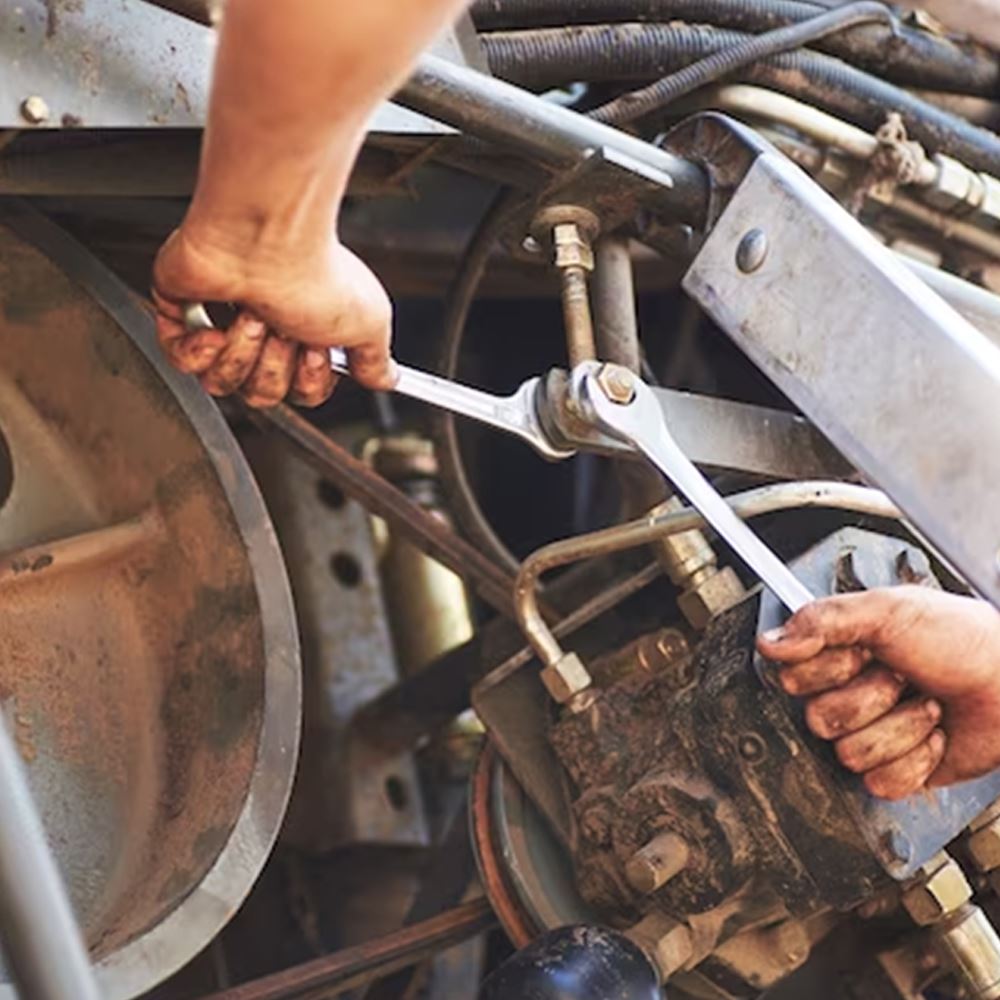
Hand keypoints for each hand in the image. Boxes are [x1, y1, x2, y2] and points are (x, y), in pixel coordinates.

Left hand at [152, 223, 394, 407]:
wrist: (264, 238)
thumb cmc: (313, 271)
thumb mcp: (369, 323)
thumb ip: (375, 359)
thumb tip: (387, 377)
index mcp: (304, 332)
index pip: (301, 392)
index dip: (309, 382)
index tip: (318, 350)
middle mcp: (263, 330)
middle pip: (262, 394)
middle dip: (275, 368)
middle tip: (284, 327)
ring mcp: (219, 322)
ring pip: (222, 382)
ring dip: (242, 354)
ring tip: (253, 315)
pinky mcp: (180, 314)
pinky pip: (183, 363)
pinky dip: (199, 350)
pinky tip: (216, 325)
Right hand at [757, 587, 999, 799]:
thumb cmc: (964, 640)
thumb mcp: (889, 609)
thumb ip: (822, 620)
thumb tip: (770, 643)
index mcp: (836, 652)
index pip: (792, 677)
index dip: (829, 670)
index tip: (862, 652)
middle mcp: (846, 693)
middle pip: (818, 719)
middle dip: (871, 698)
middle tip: (901, 677)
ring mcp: (869, 734)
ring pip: (848, 753)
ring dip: (900, 728)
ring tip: (925, 704)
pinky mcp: (894, 771)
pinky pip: (879, 782)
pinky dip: (915, 760)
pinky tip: (932, 736)